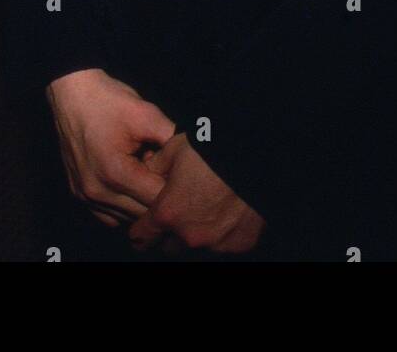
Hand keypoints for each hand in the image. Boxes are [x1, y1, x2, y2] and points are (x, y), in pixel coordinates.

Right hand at [46, 68, 175, 226]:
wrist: (72, 93)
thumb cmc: (109, 101)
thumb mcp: (146, 114)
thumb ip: (172, 138)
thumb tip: (196, 156)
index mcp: (115, 173)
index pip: (157, 200)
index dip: (174, 189)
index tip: (183, 176)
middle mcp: (97, 192)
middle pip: (142, 215)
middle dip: (159, 199)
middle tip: (169, 178)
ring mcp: (85, 196)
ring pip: (126, 219)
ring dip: (141, 204)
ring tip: (149, 179)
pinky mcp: (78, 195)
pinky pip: (108, 216)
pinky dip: (123, 208)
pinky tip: (133, 187)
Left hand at [128, 133, 266, 253]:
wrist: (256, 156)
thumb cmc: (213, 149)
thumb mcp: (174, 148)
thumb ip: (155, 167)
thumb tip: (147, 173)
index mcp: (169, 213)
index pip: (141, 237)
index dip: (140, 229)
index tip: (143, 225)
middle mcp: (189, 236)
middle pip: (168, 247)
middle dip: (169, 233)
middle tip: (177, 212)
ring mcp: (216, 244)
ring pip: (196, 247)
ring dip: (196, 234)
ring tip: (206, 208)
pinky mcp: (240, 245)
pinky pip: (223, 244)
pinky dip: (222, 233)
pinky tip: (228, 212)